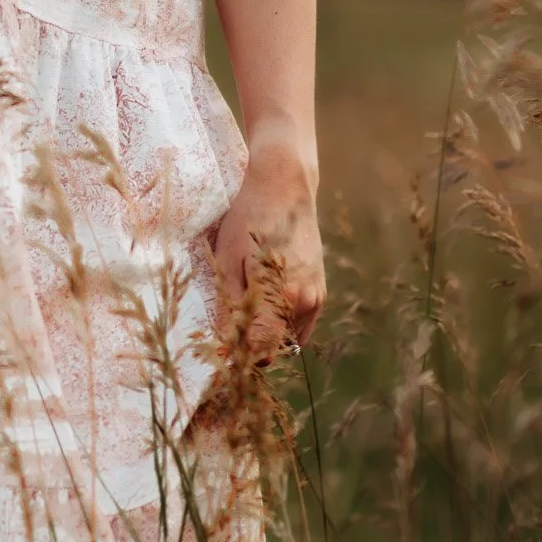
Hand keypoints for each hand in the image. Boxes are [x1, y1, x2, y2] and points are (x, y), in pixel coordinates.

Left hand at [211, 140, 324, 355]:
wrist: (284, 186)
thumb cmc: (248, 219)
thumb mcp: (228, 260)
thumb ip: (229, 307)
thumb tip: (224, 346)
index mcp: (280, 298)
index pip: (261, 350)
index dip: (238, 355)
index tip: (221, 353)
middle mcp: (304, 302)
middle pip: (275, 346)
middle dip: (251, 345)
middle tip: (227, 328)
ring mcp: (316, 296)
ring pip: (288, 335)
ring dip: (268, 333)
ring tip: (245, 307)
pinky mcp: (320, 289)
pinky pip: (300, 321)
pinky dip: (283, 321)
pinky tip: (265, 301)